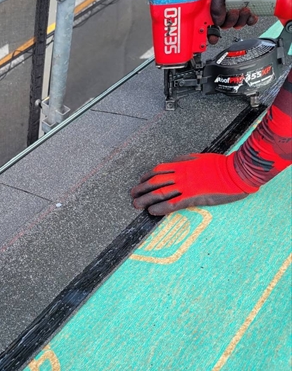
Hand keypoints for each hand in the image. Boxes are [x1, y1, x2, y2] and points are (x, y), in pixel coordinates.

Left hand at [130, 153, 257, 215]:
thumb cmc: (223, 165)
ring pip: (160, 192)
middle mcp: (181, 174)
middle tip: (132, 194)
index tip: (140, 181)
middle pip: (155, 181)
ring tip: (136, 204)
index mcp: (183, 164)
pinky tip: (152, 212)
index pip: (159, 169)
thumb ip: (188, 161)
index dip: (147, 176)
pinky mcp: (193, 197)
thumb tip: (177, 163)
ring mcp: (186, 186)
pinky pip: (172, 204)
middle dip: (141, 188)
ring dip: (146, 199)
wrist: (237, 172)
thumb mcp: (201, 158)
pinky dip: (160, 208)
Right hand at [209, 0, 276, 43]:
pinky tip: (251, 13)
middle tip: (234, 11)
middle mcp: (226, 8)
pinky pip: (248, 23)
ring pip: (236, 24)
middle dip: (230, 20)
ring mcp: (237, 10)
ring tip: (245, 8)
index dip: (210, 31)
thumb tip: (217, 20)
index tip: (213, 37)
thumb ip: (215, 6)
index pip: (210, 21)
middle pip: (224, 25)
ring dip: (241, 19)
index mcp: (217, 3)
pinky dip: (250, 20)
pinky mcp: (249, 12)